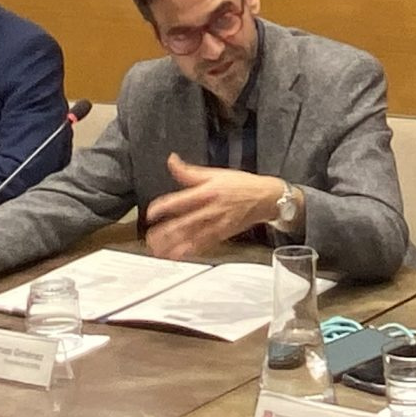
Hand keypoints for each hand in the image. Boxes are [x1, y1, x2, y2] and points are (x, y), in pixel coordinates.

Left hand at [148, 154, 286, 259]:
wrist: (266, 198)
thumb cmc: (241, 185)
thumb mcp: (214, 173)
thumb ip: (189, 171)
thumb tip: (171, 161)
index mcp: (206, 192)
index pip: (180, 201)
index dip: (163, 208)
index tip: (151, 213)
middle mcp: (210, 210)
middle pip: (183, 223)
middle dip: (164, 232)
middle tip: (149, 238)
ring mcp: (216, 224)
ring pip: (191, 237)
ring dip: (173, 244)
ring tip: (157, 250)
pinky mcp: (222, 234)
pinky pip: (203, 244)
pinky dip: (189, 251)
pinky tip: (177, 255)